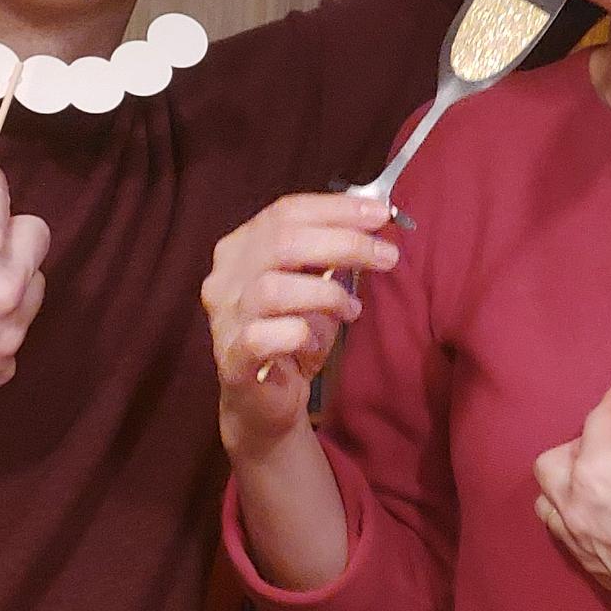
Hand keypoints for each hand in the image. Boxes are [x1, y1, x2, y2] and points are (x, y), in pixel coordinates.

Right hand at [203, 193, 396, 453]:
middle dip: (344, 243)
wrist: (265, 401)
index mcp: (240, 248)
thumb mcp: (314, 283)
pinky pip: (263, 337)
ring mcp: (223, 320)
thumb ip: (332, 250)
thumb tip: (376, 219)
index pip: (285, 212)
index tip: (381, 214)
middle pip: (282, 243)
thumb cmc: (293, 333)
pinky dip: (300, 334)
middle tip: (387, 256)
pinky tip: (317, 342)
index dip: (336, 209)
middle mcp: (224, 279)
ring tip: (353, 309)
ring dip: (326, 294)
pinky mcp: (231, 360)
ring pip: (273, 289)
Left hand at [533, 380, 610, 610]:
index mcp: (598, 471)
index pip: (595, 424)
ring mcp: (581, 543)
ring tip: (602, 478)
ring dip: (568, 483)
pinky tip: (606, 511)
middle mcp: (577, 507)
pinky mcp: (594, 571)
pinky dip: (576, 514)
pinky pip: (566, 534)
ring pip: (549, 503)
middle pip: (551, 464)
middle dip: (578, 444)